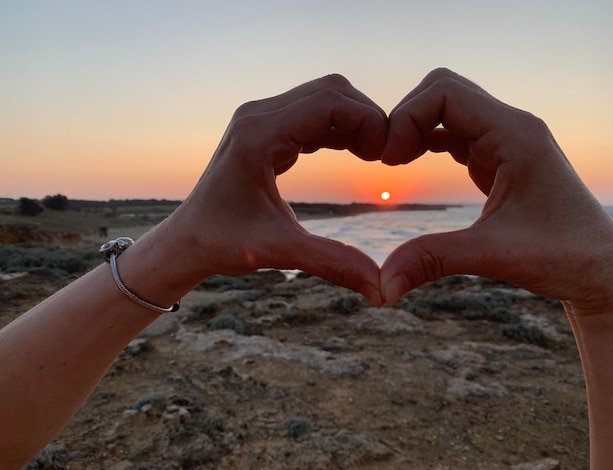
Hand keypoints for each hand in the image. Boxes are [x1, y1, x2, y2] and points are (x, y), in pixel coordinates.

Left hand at [173, 75, 386, 304]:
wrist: (189, 239)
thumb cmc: (223, 243)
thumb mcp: (279, 252)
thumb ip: (331, 263)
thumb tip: (381, 289)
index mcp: (258, 134)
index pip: (328, 101)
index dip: (367, 121)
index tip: (384, 158)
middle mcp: (257, 116)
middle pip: (330, 91)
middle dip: (366, 118)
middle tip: (384, 157)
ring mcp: (260, 119)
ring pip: (323, 98)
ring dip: (354, 122)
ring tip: (376, 157)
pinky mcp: (265, 130)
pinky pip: (312, 115)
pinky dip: (339, 129)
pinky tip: (356, 152)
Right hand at [380, 68, 612, 314]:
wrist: (599, 268)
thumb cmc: (562, 257)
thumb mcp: (493, 255)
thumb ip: (433, 260)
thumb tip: (383, 283)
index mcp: (514, 134)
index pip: (445, 93)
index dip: (406, 116)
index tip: (388, 159)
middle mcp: (510, 128)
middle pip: (443, 90)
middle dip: (406, 116)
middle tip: (386, 158)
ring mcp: (505, 141)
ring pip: (447, 109)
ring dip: (415, 128)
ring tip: (393, 161)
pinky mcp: (498, 159)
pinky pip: (454, 133)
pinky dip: (426, 141)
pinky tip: (411, 164)